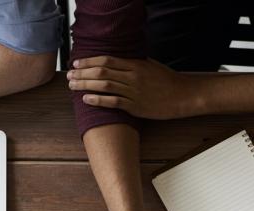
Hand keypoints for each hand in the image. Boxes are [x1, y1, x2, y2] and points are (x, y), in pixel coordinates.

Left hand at [68, 57, 201, 119]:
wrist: (183, 96)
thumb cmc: (168, 81)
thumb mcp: (151, 66)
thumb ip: (134, 63)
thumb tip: (119, 61)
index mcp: (135, 65)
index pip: (106, 60)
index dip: (89, 61)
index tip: (77, 63)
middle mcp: (132, 77)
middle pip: (101, 72)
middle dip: (82, 73)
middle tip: (69, 75)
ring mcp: (134, 92)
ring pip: (104, 86)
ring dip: (85, 85)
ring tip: (73, 86)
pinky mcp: (136, 106)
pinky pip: (114, 102)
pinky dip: (98, 100)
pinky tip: (86, 99)